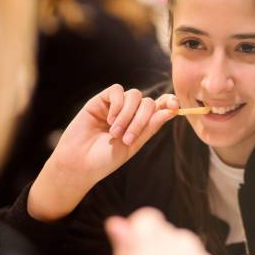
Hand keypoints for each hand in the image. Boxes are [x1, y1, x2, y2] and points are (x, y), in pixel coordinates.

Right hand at [28, 85, 177, 220]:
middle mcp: (131, 113)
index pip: (161, 106)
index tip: (175, 106)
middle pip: (148, 102)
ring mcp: (117, 105)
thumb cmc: (106, 159)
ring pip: (134, 95)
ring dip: (128, 115)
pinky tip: (109, 120)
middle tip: (127, 139)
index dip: (169, 103)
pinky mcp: (101, 100)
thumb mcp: (133, 145)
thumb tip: (170, 110)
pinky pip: (117, 91)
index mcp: (142, 124)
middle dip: (141, 120)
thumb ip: (150, 127)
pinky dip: (117, 105)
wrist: (79, 163)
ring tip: (114, 133)